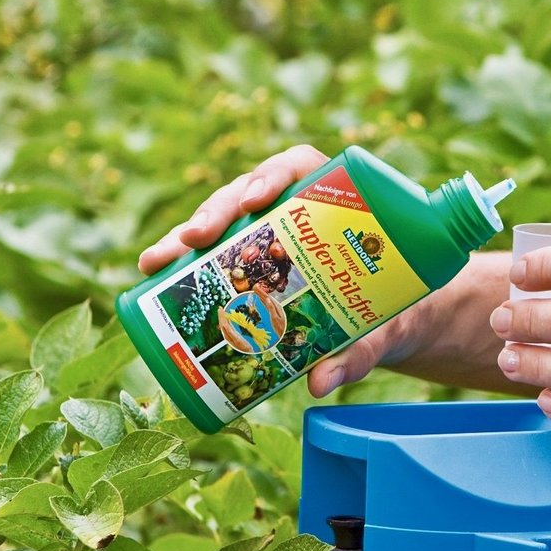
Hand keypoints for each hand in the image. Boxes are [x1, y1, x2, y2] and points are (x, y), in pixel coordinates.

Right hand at [136, 144, 406, 397]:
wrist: (398, 328)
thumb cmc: (397, 314)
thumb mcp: (386, 330)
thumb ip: (360, 353)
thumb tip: (319, 382)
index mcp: (337, 201)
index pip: (299, 168)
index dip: (272, 175)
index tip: (256, 199)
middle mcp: (296, 212)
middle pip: (248, 195)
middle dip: (215, 213)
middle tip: (194, 238)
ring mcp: (269, 237)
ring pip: (223, 226)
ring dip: (185, 240)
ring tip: (155, 261)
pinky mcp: (251, 264)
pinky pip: (214, 256)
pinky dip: (183, 264)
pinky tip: (152, 278)